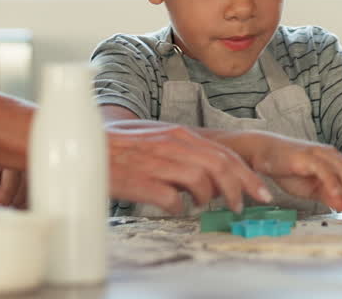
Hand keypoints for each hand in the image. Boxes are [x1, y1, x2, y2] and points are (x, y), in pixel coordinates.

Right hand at [107, 123, 271, 214]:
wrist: (81, 142)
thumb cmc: (117, 145)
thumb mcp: (155, 139)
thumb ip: (181, 151)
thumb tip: (205, 174)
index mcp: (178, 134)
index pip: (223, 153)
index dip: (246, 174)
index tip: (260, 191)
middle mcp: (172, 144)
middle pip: (220, 166)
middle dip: (239, 188)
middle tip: (242, 206)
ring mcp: (156, 161)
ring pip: (201, 181)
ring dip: (208, 198)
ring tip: (202, 205)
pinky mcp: (140, 181)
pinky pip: (171, 199)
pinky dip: (178, 207)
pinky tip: (172, 208)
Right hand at [245, 133, 341, 217]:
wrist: (263, 153)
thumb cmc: (286, 168)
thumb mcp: (310, 188)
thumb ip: (327, 195)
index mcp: (333, 163)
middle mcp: (330, 156)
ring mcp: (320, 154)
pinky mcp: (308, 156)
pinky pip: (325, 171)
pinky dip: (333, 185)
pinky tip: (338, 199)